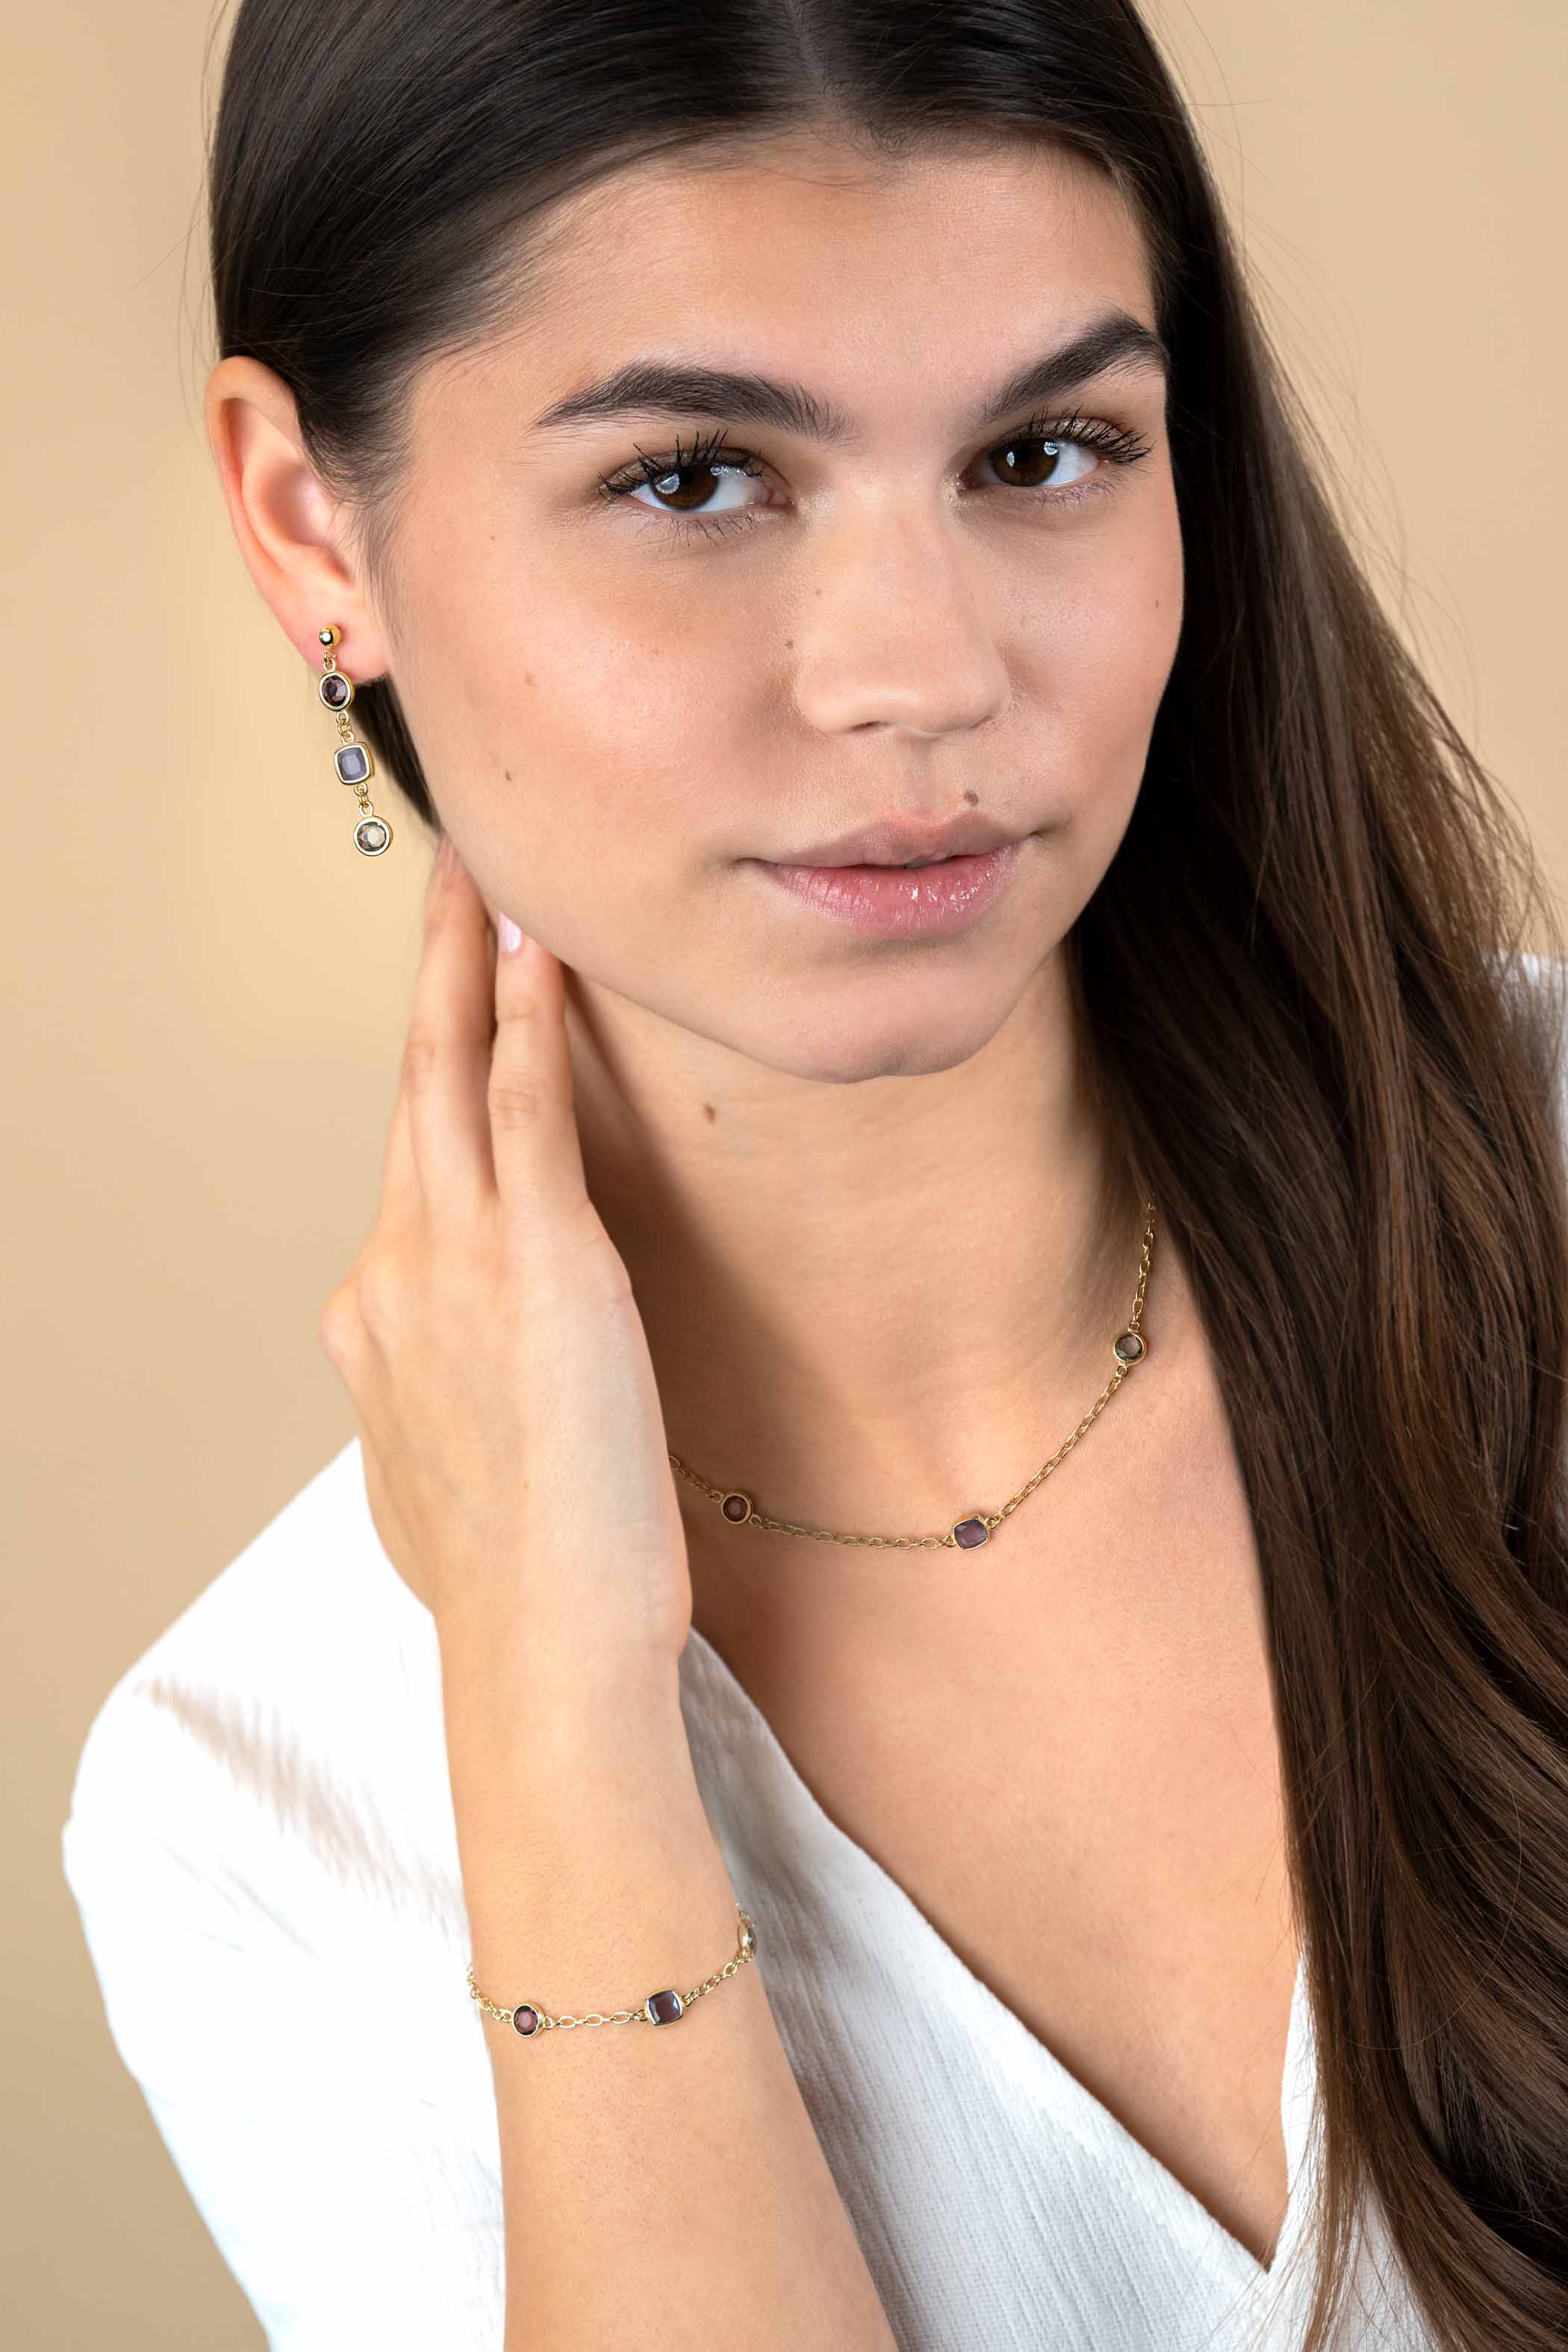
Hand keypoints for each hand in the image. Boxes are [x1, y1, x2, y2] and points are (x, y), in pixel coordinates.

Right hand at [316, 835, 693, 1676]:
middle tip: (451, 875)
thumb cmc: (513, 1586)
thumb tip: (450, 1384)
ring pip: (449, 1075)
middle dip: (430, 973)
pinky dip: (529, 1025)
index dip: (435, 1084)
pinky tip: (543, 953)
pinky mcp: (538, 1263)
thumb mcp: (435, 1478)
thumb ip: (433, 1400)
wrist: (543, 1646)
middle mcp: (394, 1270)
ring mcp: (454, 1261)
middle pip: (409, 1088)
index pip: (412, 1170)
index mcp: (375, 1321)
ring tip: (489, 873)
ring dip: (470, 963)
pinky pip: (522, 1113)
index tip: (455, 1020)